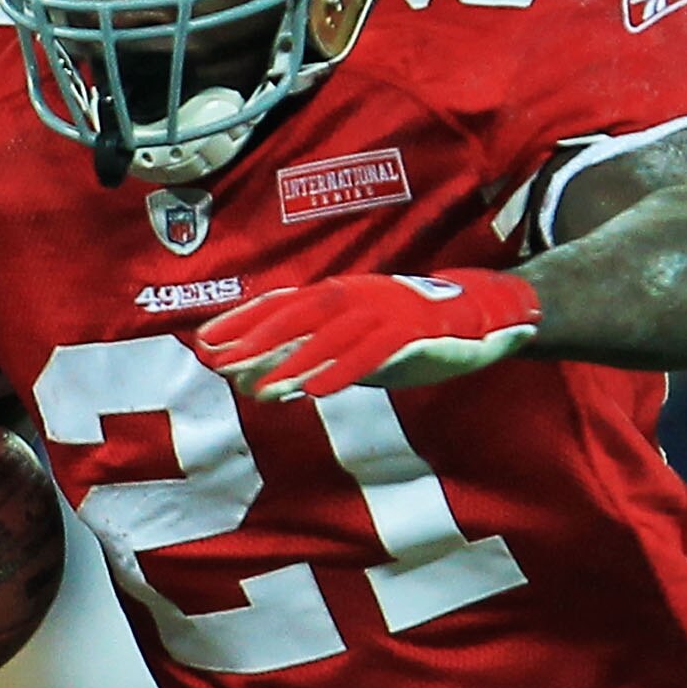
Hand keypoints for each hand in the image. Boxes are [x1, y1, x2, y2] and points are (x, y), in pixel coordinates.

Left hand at [198, 269, 540, 399]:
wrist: (481, 316)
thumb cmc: (413, 332)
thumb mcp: (358, 343)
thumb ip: (317, 356)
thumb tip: (266, 378)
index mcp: (339, 296)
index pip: (280, 305)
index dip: (242, 322)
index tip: (205, 343)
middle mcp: (354, 297)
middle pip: (295, 317)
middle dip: (256, 341)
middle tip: (220, 365)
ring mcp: (383, 312)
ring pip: (329, 337)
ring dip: (294, 363)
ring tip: (262, 390)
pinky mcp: (411, 333)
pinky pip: (371, 354)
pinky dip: (343, 370)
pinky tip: (318, 391)